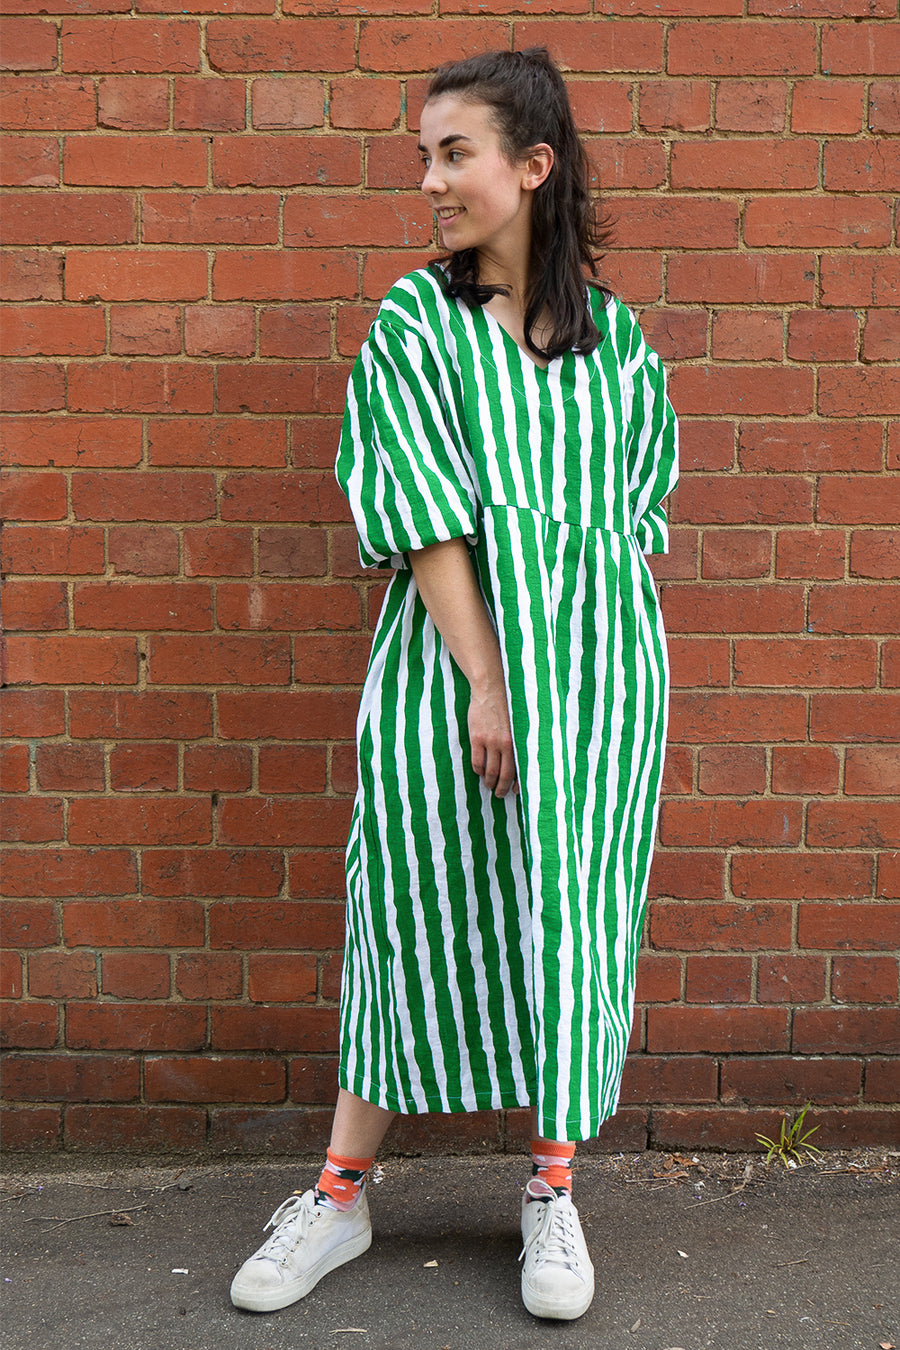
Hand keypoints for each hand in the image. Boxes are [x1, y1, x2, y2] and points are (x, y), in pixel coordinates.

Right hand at [467, 677, 517, 797]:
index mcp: (517, 741)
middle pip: (504, 774)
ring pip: (489, 771)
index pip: (518, 769)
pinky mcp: (477, 738)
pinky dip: (478, 770)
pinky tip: (479, 772)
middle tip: (499, 794)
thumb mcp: (516, 726)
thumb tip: (516, 761)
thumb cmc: (506, 707)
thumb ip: (515, 742)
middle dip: (502, 788)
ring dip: (489, 781)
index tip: (514, 790)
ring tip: (489, 785)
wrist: (491, 690)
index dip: (516, 783)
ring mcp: (490, 742)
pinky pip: (477, 761)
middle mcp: (505, 744)